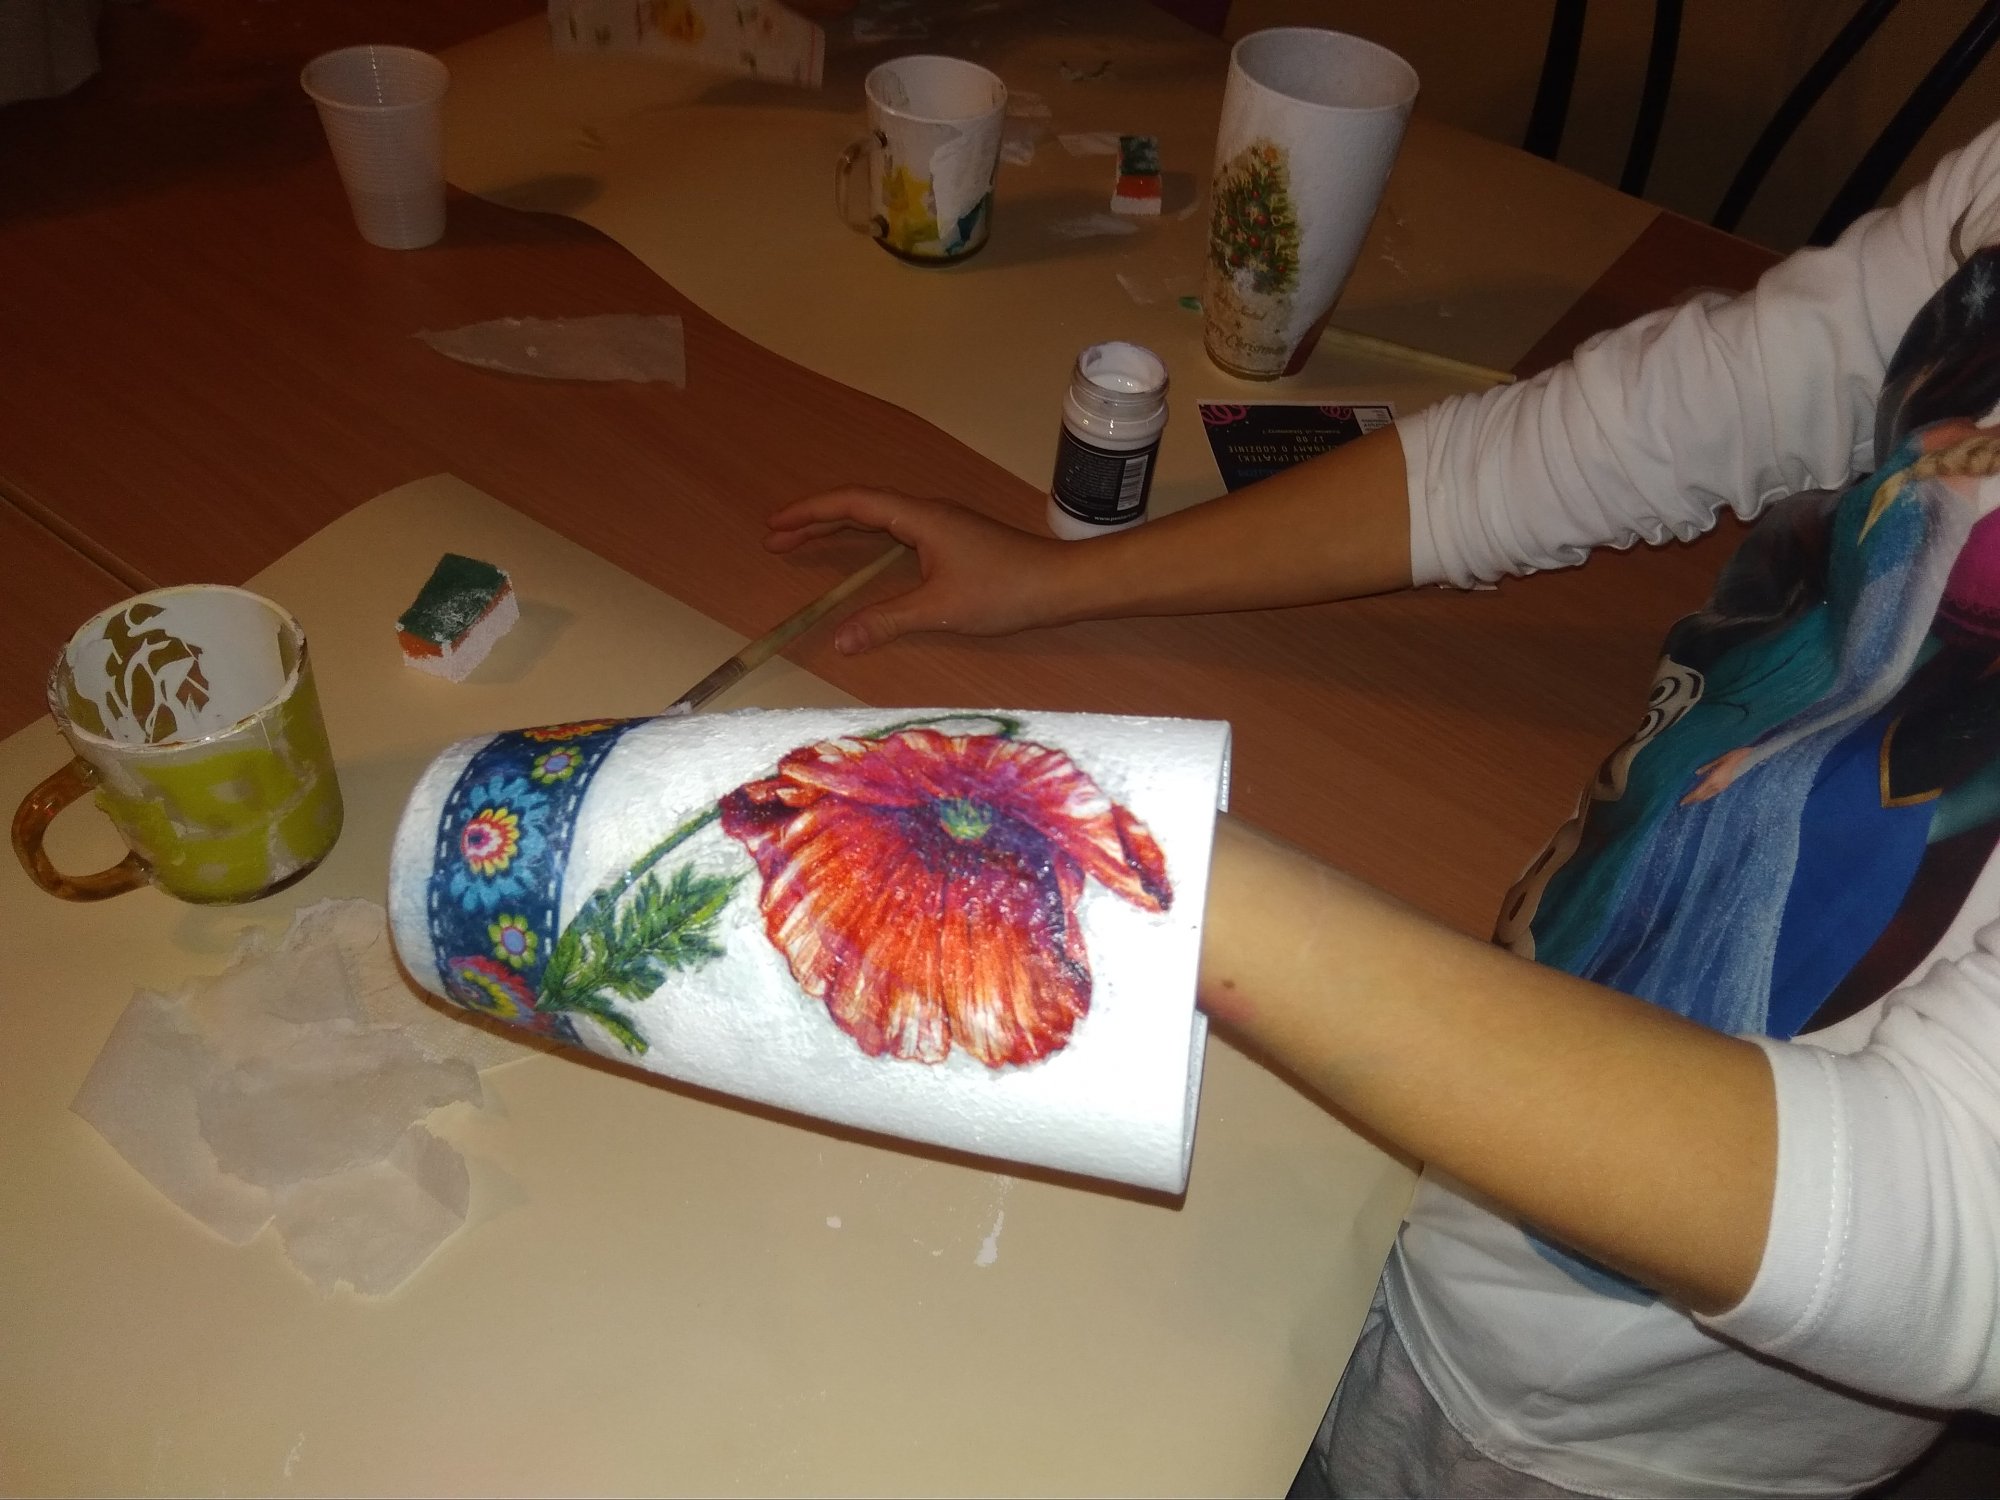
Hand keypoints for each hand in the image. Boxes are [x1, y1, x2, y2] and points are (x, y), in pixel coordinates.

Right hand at [765, 486, 1072, 653]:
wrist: (1061, 584)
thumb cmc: (1005, 591)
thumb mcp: (940, 609)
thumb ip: (886, 621)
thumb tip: (839, 640)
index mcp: (920, 517)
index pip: (853, 503)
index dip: (811, 513)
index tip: (776, 526)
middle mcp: (927, 512)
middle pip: (859, 507)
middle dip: (815, 520)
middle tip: (775, 539)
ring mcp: (941, 525)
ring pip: (878, 517)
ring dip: (839, 528)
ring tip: (802, 543)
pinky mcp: (952, 540)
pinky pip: (895, 530)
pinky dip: (866, 539)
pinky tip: (860, 556)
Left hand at [1682, 746, 1752, 804]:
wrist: (1750, 759)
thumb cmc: (1734, 756)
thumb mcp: (1718, 760)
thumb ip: (1707, 767)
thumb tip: (1696, 773)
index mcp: (1714, 779)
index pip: (1699, 792)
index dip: (1690, 798)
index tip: (1682, 802)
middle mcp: (1718, 785)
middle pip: (1703, 796)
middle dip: (1693, 800)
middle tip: (1683, 804)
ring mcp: (1723, 786)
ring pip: (1708, 796)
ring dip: (1699, 799)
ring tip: (1691, 801)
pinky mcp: (1727, 786)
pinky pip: (1713, 793)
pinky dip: (1706, 796)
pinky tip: (1703, 795)